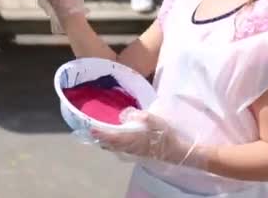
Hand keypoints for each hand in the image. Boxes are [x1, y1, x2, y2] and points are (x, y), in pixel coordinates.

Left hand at [90, 108, 204, 168]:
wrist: (176, 150)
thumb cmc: (164, 134)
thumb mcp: (152, 119)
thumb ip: (137, 115)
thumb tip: (124, 115)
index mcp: (130, 139)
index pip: (110, 136)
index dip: (99, 133)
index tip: (90, 128)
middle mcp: (128, 147)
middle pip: (109, 143)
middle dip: (100, 137)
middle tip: (93, 127)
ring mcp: (133, 151)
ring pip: (115, 146)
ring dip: (107, 140)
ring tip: (102, 130)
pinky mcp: (138, 152)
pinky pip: (121, 147)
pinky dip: (114, 142)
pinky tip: (116, 135)